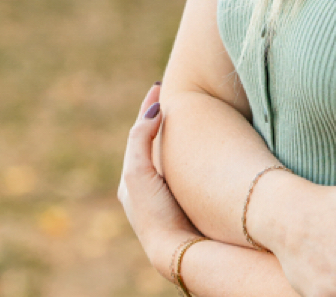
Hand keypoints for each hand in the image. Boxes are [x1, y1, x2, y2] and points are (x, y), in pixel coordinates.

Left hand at [118, 83, 197, 279]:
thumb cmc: (156, 213)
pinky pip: (185, 164)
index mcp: (132, 177)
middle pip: (152, 141)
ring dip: (176, 132)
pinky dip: (189, 148)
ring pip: (169, 153)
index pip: (139, 133)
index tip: (159, 85)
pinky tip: (203, 144)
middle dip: (160, 118)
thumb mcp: (137, 173)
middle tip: (173, 94)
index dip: (148, 108)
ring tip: (188, 112)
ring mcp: (166, 191)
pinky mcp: (186, 198)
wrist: (176, 250)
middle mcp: (147, 184)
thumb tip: (154, 109)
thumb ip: (140, 139)